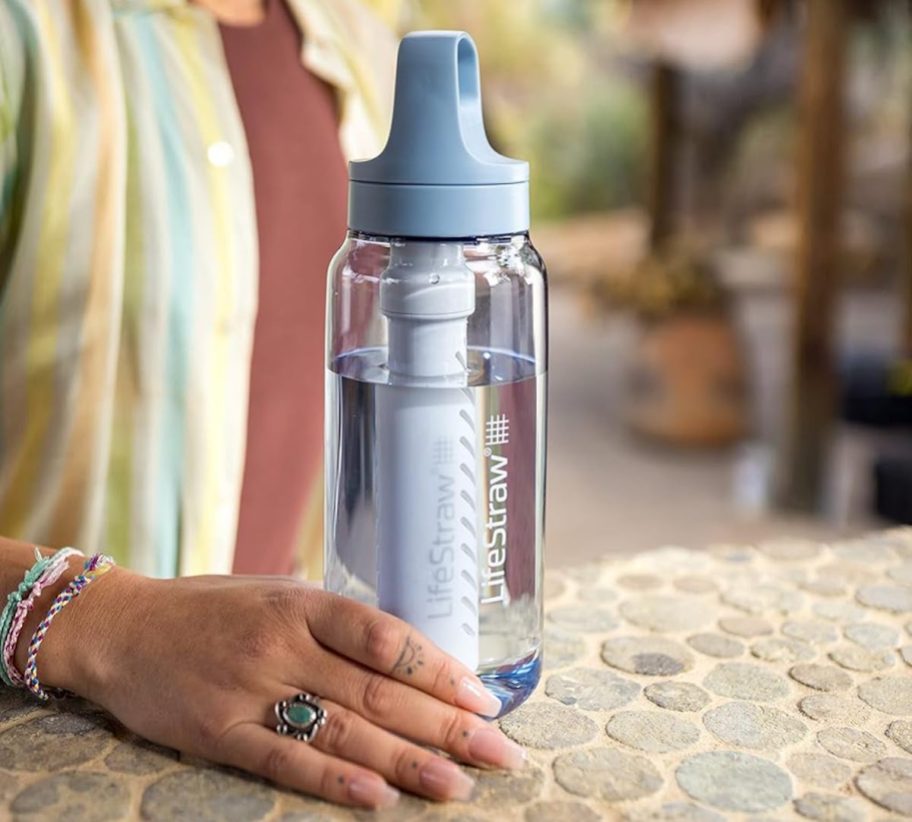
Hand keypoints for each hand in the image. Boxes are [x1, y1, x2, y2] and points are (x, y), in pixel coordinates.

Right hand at [38, 569, 524, 808]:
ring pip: (343, 731)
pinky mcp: (218, 734)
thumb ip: (333, 620)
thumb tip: (403, 651)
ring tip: (459, 785)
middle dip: (446, 724)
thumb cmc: (211, 608)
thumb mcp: (277, 592)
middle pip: (378, 691)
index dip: (438, 669)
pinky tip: (378, 799)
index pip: (386, 637)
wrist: (123, 628)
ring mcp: (250, 691)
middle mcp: (284, 646)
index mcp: (303, 604)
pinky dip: (334, 782)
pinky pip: (284, 760)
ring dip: (406, 762)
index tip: (483, 697)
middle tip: (501, 751)